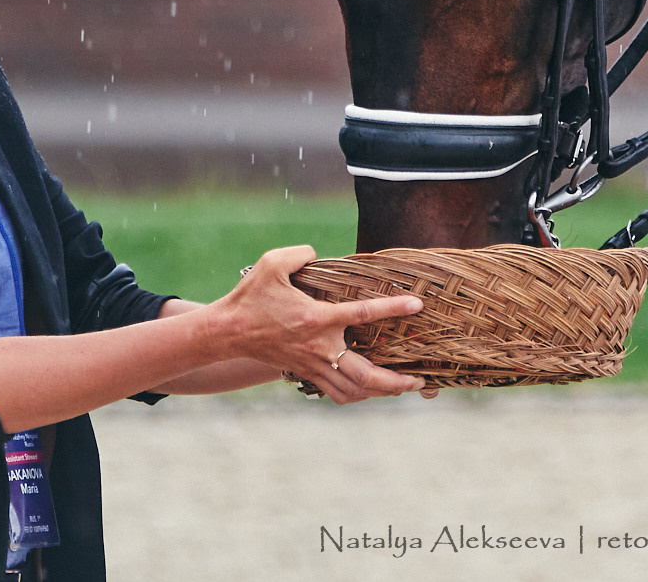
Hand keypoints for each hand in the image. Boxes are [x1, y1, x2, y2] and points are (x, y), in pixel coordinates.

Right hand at [206, 245, 424, 403]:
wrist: (228, 332)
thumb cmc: (251, 296)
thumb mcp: (272, 262)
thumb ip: (301, 253)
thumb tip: (318, 254)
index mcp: (316, 318)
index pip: (363, 314)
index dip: (393, 309)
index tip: (417, 304)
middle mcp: (320, 347)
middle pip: (366, 375)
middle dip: (396, 381)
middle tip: (419, 379)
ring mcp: (313, 364)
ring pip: (354, 391)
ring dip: (382, 392)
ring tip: (403, 387)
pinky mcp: (306, 373)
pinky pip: (337, 393)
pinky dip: (357, 395)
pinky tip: (371, 389)